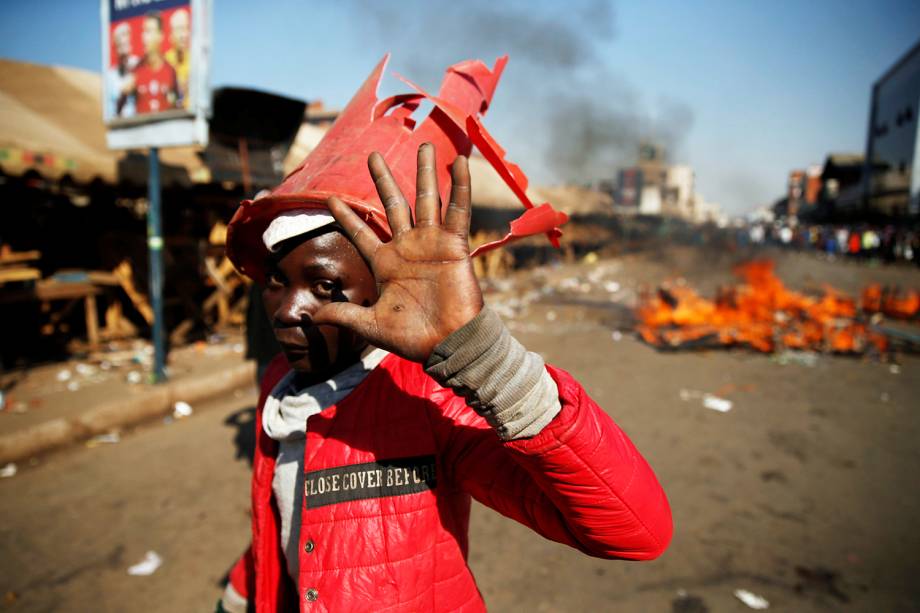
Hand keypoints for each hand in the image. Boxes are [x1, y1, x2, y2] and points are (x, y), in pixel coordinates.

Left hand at [313, 143, 482, 362]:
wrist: (449, 343)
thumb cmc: (413, 337)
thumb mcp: (370, 325)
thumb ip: (343, 315)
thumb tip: (311, 316)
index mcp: (385, 263)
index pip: (361, 233)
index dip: (346, 217)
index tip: (330, 198)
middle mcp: (407, 247)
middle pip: (393, 204)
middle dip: (383, 179)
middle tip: (372, 154)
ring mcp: (431, 243)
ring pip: (427, 199)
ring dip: (426, 171)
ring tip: (426, 145)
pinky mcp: (454, 244)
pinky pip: (457, 210)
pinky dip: (461, 186)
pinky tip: (459, 163)